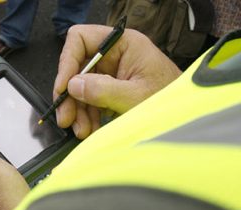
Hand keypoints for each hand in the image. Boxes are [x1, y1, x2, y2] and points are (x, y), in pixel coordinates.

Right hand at [54, 25, 181, 138]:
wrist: (186, 117)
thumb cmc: (171, 102)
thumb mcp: (136, 97)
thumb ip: (104, 90)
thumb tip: (72, 85)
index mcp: (123, 43)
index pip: (81, 39)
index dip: (67, 62)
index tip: (64, 87)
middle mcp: (114, 54)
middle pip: (77, 67)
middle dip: (70, 95)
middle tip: (66, 118)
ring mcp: (111, 72)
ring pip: (80, 86)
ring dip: (77, 110)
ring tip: (81, 130)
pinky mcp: (111, 89)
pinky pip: (90, 99)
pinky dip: (86, 115)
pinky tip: (89, 129)